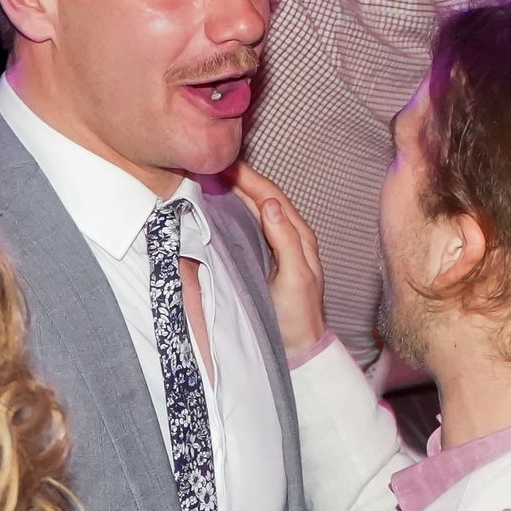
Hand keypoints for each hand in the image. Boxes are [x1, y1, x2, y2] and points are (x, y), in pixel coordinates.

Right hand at [230, 164, 331, 363]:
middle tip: (210, 165)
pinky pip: (250, 227)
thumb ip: (285, 240)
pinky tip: (220, 210)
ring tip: (211, 180)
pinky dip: (235, 213)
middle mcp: (290, 236)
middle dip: (239, 179)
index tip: (224, 163)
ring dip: (235, 193)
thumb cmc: (298, 315)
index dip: (249, 178)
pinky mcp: (266, 259)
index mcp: (299, 235)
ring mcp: (277, 247)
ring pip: (255, 210)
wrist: (300, 348)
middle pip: (263, 198)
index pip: (272, 196)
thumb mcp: (295, 277)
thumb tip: (269, 203)